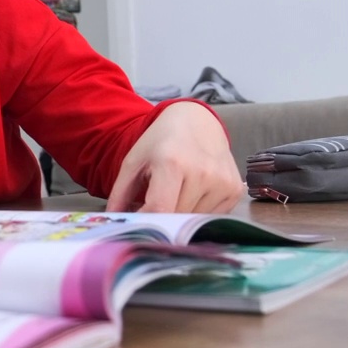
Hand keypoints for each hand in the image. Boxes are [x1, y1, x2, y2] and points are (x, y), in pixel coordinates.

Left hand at [106, 102, 243, 212]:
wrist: (197, 122)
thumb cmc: (160, 143)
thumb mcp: (134, 161)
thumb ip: (120, 193)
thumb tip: (112, 223)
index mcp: (172, 163)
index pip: (160, 209)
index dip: (147, 222)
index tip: (138, 225)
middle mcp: (202, 173)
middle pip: (177, 217)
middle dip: (162, 218)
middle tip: (153, 208)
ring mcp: (223, 183)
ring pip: (194, 220)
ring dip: (180, 215)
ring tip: (175, 193)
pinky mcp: (235, 191)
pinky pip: (212, 217)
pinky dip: (198, 212)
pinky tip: (193, 192)